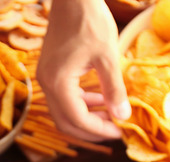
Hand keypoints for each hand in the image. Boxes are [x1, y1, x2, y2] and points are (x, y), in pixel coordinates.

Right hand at [37, 0, 129, 140]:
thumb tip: (123, 116)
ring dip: (86, 117)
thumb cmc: (90, 21)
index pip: (77, 119)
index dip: (100, 130)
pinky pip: (64, 98)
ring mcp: (46, 77)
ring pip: (64, 112)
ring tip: (112, 116)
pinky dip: (81, 104)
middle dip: (91, 130)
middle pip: (65, 122)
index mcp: (58, 83)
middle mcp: (47, 84)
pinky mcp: (51, 71)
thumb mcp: (108, 57)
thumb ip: (114, 89)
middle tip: (115, 131)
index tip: (121, 131)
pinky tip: (100, 100)